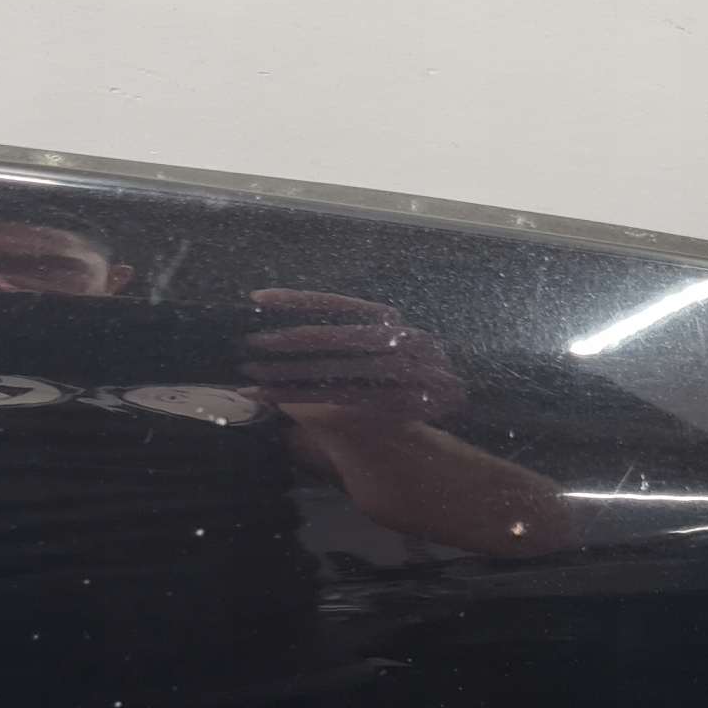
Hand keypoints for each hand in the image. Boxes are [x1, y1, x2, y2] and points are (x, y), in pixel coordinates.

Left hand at [238, 289, 467, 428]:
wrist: (456, 410)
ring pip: (334, 372)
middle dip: (289, 341)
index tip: (258, 297)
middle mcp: (401, 340)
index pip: (338, 303)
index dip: (297, 299)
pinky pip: (342, 400)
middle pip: (334, 337)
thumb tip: (292, 341)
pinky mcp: (399, 405)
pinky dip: (303, 400)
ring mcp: (403, 373)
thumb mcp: (384, 353)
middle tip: (251, 345)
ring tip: (251, 377)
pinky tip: (272, 400)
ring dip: (288, 376)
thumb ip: (346, 344)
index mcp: (391, 320)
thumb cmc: (409, 381)